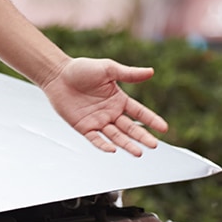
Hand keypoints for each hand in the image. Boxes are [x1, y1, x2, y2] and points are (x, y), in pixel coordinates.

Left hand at [40, 57, 167, 155]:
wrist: (57, 75)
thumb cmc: (82, 69)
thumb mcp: (108, 69)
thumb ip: (129, 74)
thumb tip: (151, 72)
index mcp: (119, 99)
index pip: (139, 112)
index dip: (151, 120)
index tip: (164, 129)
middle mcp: (111, 113)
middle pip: (130, 128)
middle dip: (142, 137)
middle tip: (153, 145)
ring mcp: (98, 121)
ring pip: (116, 136)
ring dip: (127, 144)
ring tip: (139, 152)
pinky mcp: (84, 127)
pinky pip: (96, 139)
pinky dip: (104, 145)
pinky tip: (113, 150)